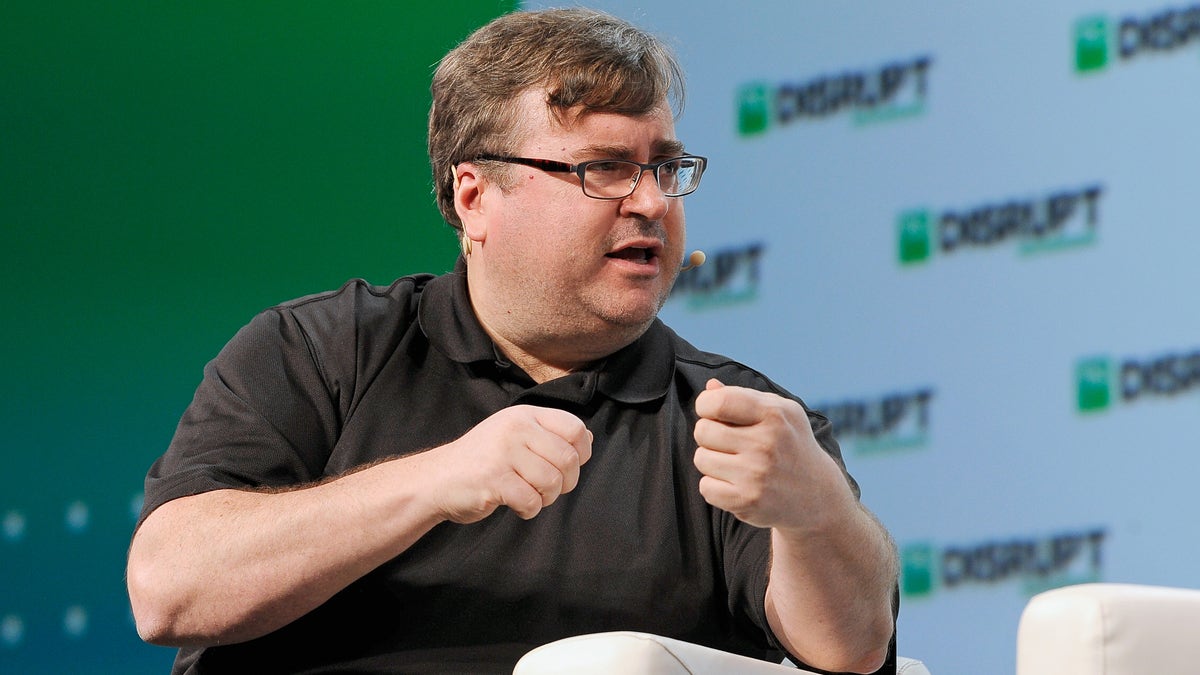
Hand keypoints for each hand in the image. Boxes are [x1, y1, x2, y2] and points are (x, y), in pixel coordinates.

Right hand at [422, 405, 591, 523]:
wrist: (436, 479)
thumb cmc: (482, 461)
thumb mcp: (514, 436)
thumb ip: (548, 435)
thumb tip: (588, 438)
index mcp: (524, 415)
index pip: (574, 428)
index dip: (581, 452)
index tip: (568, 466)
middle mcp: (515, 428)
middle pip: (567, 459)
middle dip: (566, 482)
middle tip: (548, 489)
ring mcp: (503, 452)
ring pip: (552, 482)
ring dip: (546, 498)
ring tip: (529, 495)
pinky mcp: (493, 479)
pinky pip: (531, 501)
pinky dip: (529, 510)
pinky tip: (516, 505)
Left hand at [693, 379, 846, 529]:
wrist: (817, 495)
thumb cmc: (790, 445)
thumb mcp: (780, 413)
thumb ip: (743, 397)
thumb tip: (710, 387)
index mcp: (774, 414)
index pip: (717, 402)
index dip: (705, 405)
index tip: (713, 413)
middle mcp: (766, 443)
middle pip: (703, 431)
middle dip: (709, 435)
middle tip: (729, 443)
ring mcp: (757, 474)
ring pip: (701, 459)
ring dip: (712, 461)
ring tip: (735, 464)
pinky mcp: (747, 501)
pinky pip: (705, 487)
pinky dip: (715, 487)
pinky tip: (736, 484)